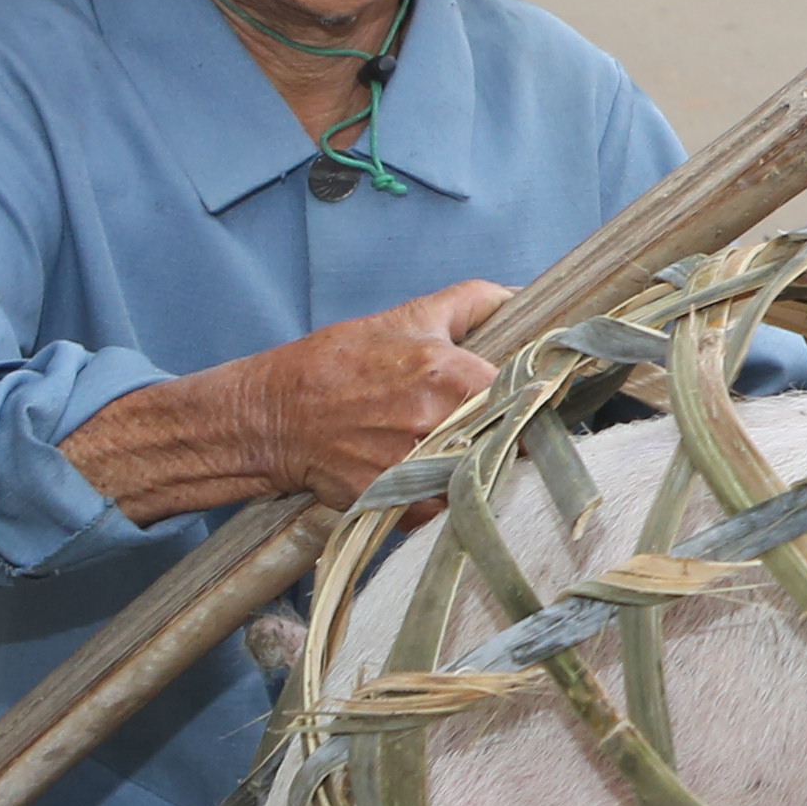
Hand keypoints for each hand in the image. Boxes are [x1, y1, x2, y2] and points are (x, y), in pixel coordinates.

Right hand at [231, 281, 513, 507]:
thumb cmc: (340, 362)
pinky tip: (422, 477)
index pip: (525, 401)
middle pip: (505, 444)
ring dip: (471, 471)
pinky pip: (438, 509)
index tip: (529, 409)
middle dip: (504, 439)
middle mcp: (438, 424)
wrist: (275, 414)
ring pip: (473, 479)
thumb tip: (519, 296)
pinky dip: (436, 498)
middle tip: (490, 432)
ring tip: (453, 454)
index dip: (531, 407)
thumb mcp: (409, 317)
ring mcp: (415, 467)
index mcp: (452, 376)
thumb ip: (473, 301)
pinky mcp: (394, 502)